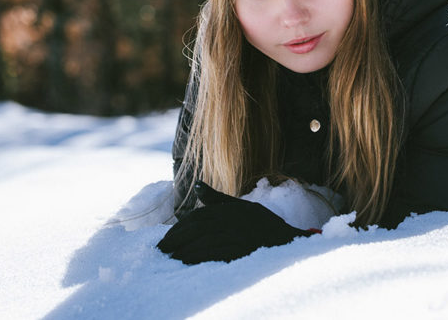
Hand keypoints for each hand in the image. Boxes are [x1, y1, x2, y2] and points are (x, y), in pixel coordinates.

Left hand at [156, 181, 312, 263]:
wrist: (287, 241)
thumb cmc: (262, 223)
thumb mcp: (240, 207)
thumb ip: (216, 199)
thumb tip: (196, 184)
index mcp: (229, 209)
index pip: (197, 217)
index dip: (178, 228)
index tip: (164, 239)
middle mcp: (232, 220)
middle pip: (197, 228)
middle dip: (176, 239)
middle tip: (160, 250)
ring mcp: (237, 235)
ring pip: (204, 241)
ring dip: (185, 249)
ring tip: (170, 258)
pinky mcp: (242, 249)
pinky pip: (216, 253)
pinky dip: (199, 257)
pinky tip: (187, 263)